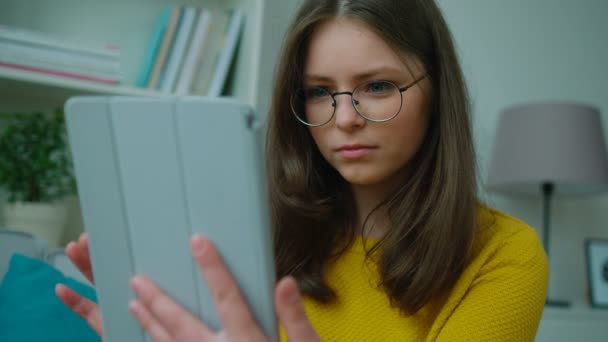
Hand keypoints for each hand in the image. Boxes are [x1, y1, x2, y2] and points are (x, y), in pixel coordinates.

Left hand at [55, 233, 319, 341]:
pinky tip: (151, 337)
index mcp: (248, 341)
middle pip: (184, 324)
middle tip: (138, 280)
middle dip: (159, 300)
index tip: (198, 242)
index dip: (212, 268)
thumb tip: (285, 283)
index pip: (227, 298)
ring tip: (133, 304)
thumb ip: (295, 318)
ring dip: (150, 325)